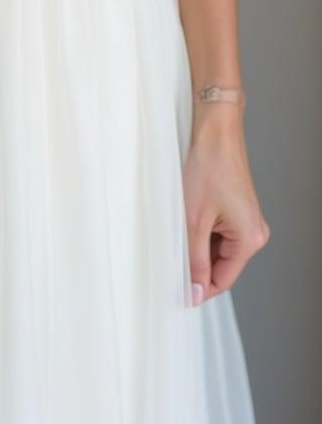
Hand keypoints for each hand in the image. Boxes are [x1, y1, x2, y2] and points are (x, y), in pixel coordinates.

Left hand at [183, 108, 269, 305]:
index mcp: (250, 239)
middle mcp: (254, 233)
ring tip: (178, 228)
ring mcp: (247, 220)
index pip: (222, 280)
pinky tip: (186, 218)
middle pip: (220, 265)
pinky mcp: (238, 210)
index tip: (175, 289)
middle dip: (195, 262)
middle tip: (170, 252)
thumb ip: (194, 260)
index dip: (198, 288)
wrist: (215, 130)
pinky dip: (201, 231)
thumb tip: (195, 292)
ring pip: (217, 249)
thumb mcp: (194, 220)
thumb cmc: (208, 167)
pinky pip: (218, 232)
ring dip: (196, 245)